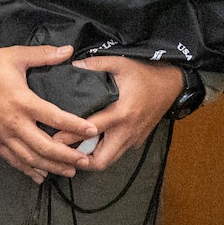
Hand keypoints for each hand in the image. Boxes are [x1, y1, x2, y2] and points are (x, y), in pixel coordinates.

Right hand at [0, 45, 99, 184]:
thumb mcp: (15, 55)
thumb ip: (43, 54)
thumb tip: (68, 50)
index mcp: (21, 101)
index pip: (54, 117)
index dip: (75, 125)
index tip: (92, 130)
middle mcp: (13, 122)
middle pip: (44, 146)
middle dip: (67, 156)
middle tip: (85, 160)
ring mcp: (2, 135)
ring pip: (30, 158)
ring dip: (51, 166)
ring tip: (69, 171)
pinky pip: (13, 160)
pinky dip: (28, 170)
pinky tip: (41, 176)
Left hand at [50, 56, 182, 172]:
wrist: (171, 85)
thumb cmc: (145, 74)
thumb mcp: (120, 63)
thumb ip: (95, 64)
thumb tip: (72, 66)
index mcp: (122, 112)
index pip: (91, 130)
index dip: (70, 137)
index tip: (53, 139)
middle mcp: (127, 131)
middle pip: (101, 161)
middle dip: (81, 160)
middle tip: (63, 152)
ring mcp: (133, 139)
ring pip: (109, 161)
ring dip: (91, 158)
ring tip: (72, 149)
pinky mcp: (136, 141)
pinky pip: (117, 153)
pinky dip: (102, 152)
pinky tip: (90, 143)